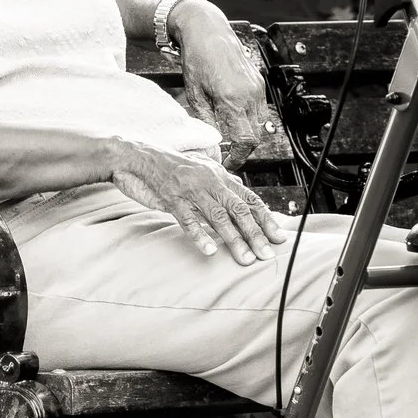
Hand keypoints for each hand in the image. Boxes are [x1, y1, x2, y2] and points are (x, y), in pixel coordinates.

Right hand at [102, 139, 287, 264]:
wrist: (138, 157)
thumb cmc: (172, 167)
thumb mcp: (202, 171)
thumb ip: (222, 185)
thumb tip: (243, 200)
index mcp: (220, 176)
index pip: (249, 199)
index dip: (266, 219)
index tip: (279, 237)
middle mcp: (210, 182)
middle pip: (239, 210)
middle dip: (255, 234)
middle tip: (266, 255)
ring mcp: (191, 190)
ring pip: (218, 217)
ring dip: (234, 240)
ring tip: (245, 259)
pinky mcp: (172, 198)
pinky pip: (188, 219)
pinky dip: (200, 235)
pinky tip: (210, 251)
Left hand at [169, 0, 273, 169]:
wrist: (208, 31)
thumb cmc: (197, 59)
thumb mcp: (194, 95)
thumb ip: (206, 121)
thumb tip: (213, 144)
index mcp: (232, 100)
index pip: (245, 141)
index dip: (238, 157)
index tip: (228, 162)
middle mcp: (250, 95)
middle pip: (255, 136)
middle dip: (242, 147)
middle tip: (227, 151)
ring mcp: (257, 88)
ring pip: (259, 124)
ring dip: (246, 133)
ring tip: (229, 133)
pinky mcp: (259, 83)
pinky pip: (259, 109)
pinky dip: (249, 118)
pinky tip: (234, 115)